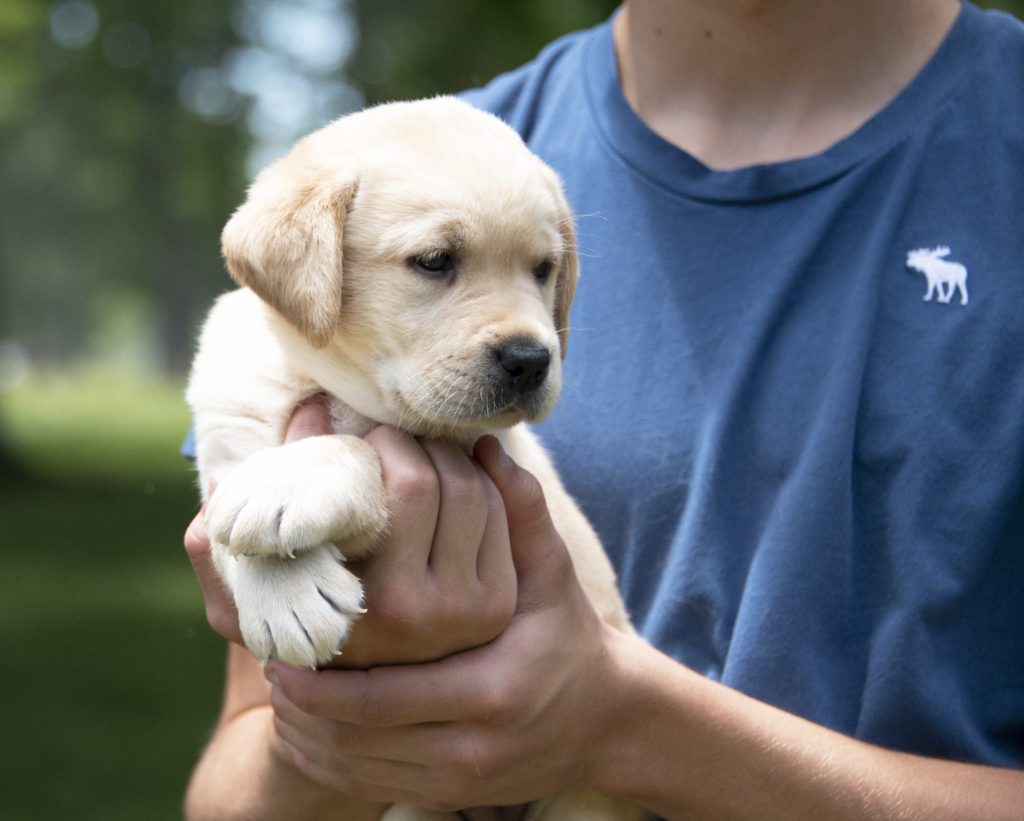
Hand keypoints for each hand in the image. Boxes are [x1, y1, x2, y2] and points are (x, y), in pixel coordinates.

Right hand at [184, 400, 517, 666]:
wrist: (363, 704)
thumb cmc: (298, 637)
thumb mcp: (252, 611)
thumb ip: (222, 565)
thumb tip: (216, 502)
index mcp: (371, 603)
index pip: (411, 487)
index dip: (391, 443)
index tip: (367, 436)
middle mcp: (430, 613)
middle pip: (451, 483)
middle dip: (422, 442)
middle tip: (395, 436)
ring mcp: (472, 610)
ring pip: (483, 494)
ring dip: (455, 457)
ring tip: (422, 452)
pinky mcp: (501, 604)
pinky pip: (507, 517)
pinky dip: (487, 482)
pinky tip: (458, 472)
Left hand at [266, 439, 626, 810]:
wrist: (602, 719)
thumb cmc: (567, 634)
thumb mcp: (551, 573)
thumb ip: (521, 511)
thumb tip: (483, 445)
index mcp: (488, 689)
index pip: (380, 696)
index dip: (321, 680)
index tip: (280, 649)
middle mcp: (469, 746)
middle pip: (356, 740)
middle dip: (303, 706)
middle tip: (270, 663)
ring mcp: (457, 778)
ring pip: (354, 770)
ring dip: (307, 735)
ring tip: (281, 689)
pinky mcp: (450, 793)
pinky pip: (368, 785)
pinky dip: (329, 763)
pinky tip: (309, 729)